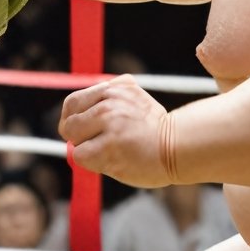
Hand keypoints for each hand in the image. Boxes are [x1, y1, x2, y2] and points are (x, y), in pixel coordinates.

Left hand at [59, 75, 176, 188]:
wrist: (181, 148)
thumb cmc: (157, 132)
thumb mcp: (136, 102)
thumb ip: (109, 100)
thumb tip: (74, 116)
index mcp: (116, 88)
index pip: (73, 102)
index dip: (72, 119)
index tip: (80, 131)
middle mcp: (111, 100)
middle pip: (69, 120)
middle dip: (75, 136)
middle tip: (91, 145)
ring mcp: (110, 122)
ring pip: (73, 137)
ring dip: (85, 149)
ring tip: (109, 152)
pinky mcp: (109, 145)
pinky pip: (80, 155)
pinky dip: (91, 162)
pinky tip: (112, 162)